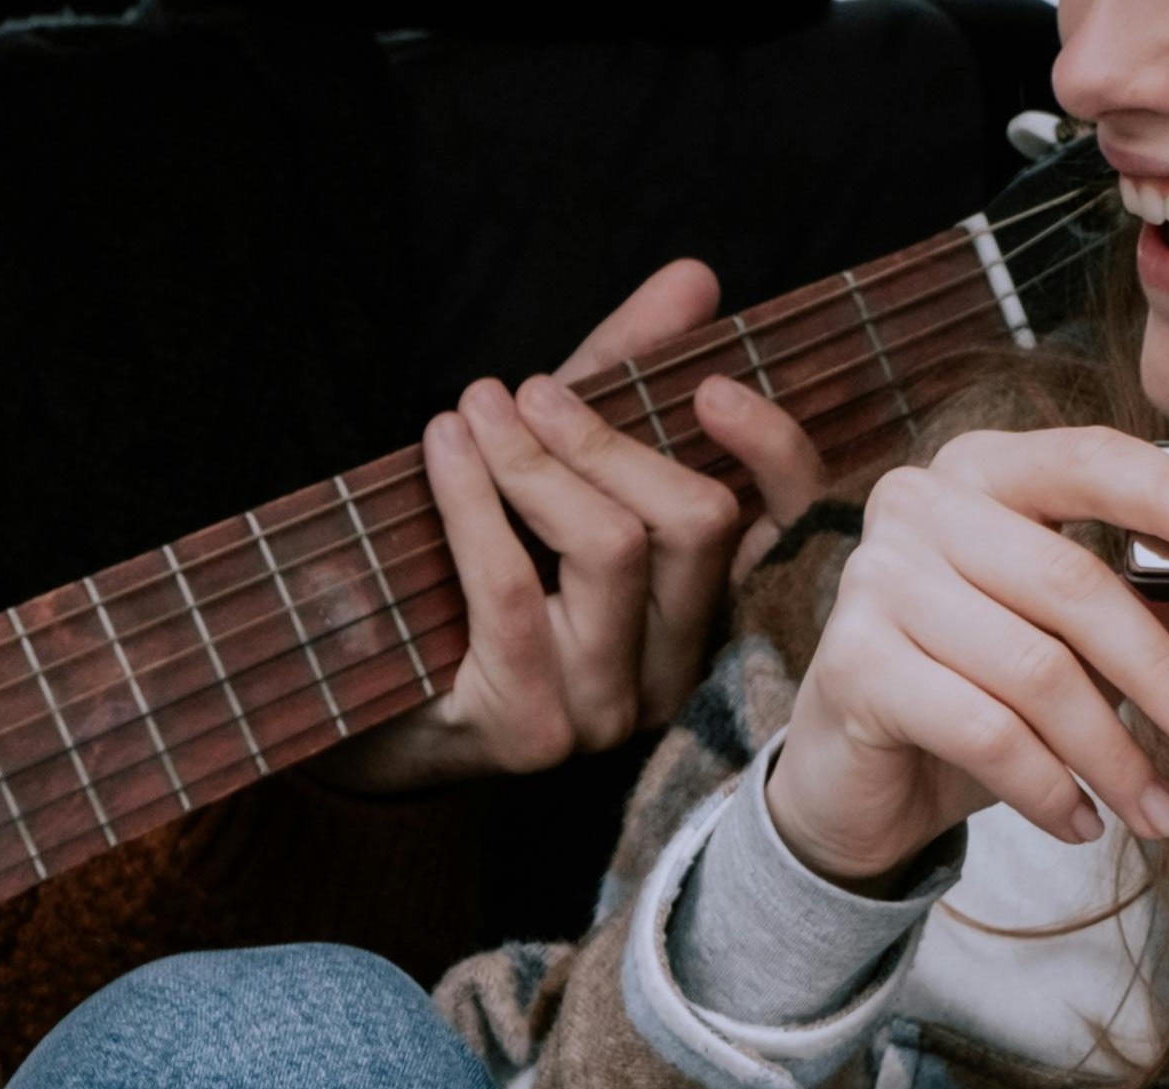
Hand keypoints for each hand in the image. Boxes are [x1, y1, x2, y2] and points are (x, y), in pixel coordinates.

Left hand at [320, 259, 830, 793]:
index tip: (711, 384)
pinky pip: (510, 587)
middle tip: (526, 389)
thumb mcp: (558, 467)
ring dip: (530, 459)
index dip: (773, 453)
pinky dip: (472, 497)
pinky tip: (442, 447)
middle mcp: (679, 672)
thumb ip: (626, 378)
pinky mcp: (531, 729)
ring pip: (610, 547)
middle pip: (695, 523)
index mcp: (712, 613)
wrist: (376, 710)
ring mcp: (610, 709)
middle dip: (604, 437)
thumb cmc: (480, 579)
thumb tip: (694, 279)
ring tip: (473, 409)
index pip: (792, 530)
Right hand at [766, 426, 1168, 885]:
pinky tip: (1081, 822)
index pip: (1087, 460)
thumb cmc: (964, 694)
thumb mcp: (1067, 644)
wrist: (850, 783)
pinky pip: (986, 730)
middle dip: (1161, 674)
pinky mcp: (854, 663)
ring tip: (1158, 812)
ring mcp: (876, 580)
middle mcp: (918, 506)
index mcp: (980, 472)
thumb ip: (1146, 603)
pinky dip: (1049, 788)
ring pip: (1035, 670)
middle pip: (1072, 582)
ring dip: (1112, 755)